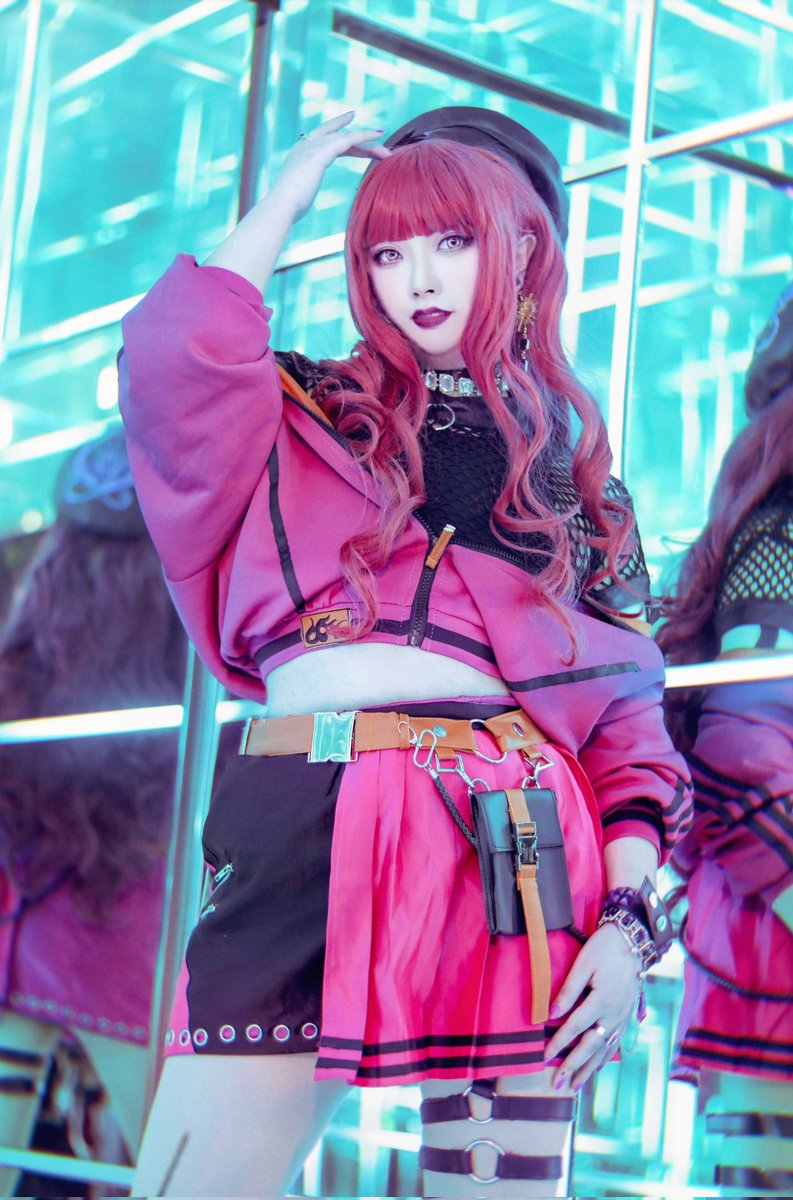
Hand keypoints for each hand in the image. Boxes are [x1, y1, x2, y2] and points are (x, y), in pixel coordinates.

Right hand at [271, 111, 390, 221]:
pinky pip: (347, 140)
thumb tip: (297, 206)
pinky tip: (377, 138)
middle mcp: (305, 146)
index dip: (338, 129)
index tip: (350, 120)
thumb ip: (299, 194)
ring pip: (345, 139)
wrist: (280, 207)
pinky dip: (363, 138)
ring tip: (386, 151)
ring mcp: (312, 147)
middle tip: (376, 133)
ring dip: (368, 143)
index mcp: (298, 155)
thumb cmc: (287, 210)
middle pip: (336, 136)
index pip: (322, 137)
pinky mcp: (321, 152)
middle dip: (357, 137)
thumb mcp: (295, 198)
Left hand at [544, 923, 639, 1091]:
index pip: (574, 1027)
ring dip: (589, 1069)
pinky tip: (596, 1067)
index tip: (544, 1057)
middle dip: (573, 1067)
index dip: (558, 1043)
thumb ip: (568, 989)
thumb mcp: (583, 963)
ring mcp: (622, 1018)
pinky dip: (604, 1058)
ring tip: (575, 1086)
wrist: (632, 942)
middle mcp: (614, 1014)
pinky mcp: (627, 1017)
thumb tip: (551, 1012)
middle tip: (557, 1084)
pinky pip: (614, 1043)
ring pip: (604, 1050)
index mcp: (601, 1000)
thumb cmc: (604, 949)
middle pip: (590, 1046)